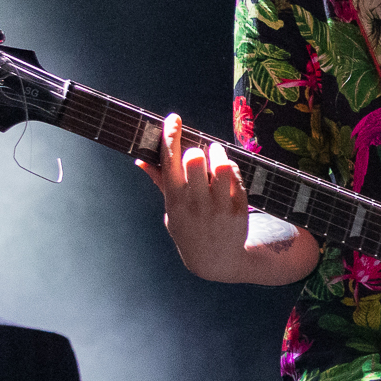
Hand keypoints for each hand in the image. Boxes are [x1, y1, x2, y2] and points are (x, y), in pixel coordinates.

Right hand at [136, 113, 248, 280]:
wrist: (216, 261)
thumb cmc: (189, 229)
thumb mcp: (171, 211)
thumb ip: (161, 183)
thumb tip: (141, 160)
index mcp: (174, 201)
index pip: (170, 161)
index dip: (170, 135)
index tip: (173, 119)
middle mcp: (196, 203)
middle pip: (195, 159)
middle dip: (196, 149)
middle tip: (198, 150)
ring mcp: (219, 207)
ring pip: (222, 165)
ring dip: (218, 153)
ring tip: (216, 154)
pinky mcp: (239, 209)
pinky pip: (237, 177)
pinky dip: (232, 168)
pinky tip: (227, 172)